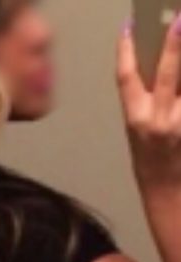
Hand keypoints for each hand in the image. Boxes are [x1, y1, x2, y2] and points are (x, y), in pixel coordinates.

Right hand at [116, 14, 180, 188]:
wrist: (168, 193)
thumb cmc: (149, 163)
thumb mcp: (137, 131)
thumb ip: (147, 102)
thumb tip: (159, 70)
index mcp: (136, 119)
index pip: (126, 79)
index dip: (126, 52)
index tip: (128, 29)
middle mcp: (158, 120)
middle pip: (168, 73)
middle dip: (174, 44)